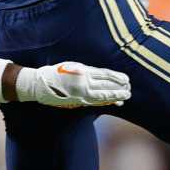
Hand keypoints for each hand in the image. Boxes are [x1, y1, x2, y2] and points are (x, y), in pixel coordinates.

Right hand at [16, 62, 130, 107]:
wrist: (39, 84)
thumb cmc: (56, 73)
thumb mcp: (72, 66)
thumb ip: (87, 71)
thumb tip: (103, 76)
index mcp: (83, 71)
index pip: (105, 74)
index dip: (118, 78)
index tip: (127, 79)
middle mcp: (83, 82)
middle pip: (106, 85)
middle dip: (119, 88)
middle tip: (129, 89)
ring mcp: (81, 93)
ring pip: (103, 95)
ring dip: (115, 96)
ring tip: (126, 96)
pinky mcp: (77, 101)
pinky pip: (95, 102)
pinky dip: (106, 102)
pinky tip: (114, 102)